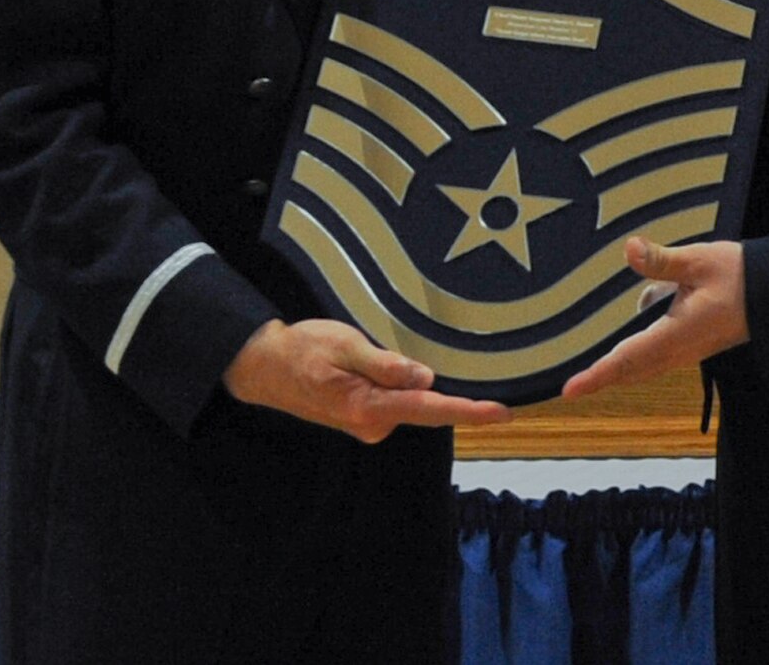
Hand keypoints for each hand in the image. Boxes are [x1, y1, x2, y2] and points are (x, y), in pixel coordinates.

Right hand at [223, 318, 511, 442]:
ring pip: (411, 403)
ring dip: (422, 386)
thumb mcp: (344, 345)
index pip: (429, 408)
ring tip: (402, 355)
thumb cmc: (303, 350)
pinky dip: (406, 387)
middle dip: (452, 393)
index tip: (503, 413)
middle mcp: (371, 424)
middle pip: (426, 407)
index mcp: (367, 407)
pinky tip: (398, 370)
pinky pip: (397, 402)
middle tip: (463, 369)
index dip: (469, 411)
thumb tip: (426, 378)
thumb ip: (385, 364)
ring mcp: (368, 424)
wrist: (265, 367)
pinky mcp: (365, 417)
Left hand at [560, 238, 747, 399]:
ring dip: (616, 374)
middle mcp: (679, 350)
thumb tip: (629, 249)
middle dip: (600, 380)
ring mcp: (686, 352)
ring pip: (642, 369)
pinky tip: (622, 353)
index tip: (570, 390)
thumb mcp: (699, 261)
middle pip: (631, 372)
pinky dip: (632, 364)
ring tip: (587, 378)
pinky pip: (654, 362)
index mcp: (677, 333)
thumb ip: (661, 260)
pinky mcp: (691, 347)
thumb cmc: (739, 276)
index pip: (628, 358)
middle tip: (568, 389)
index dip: (598, 375)